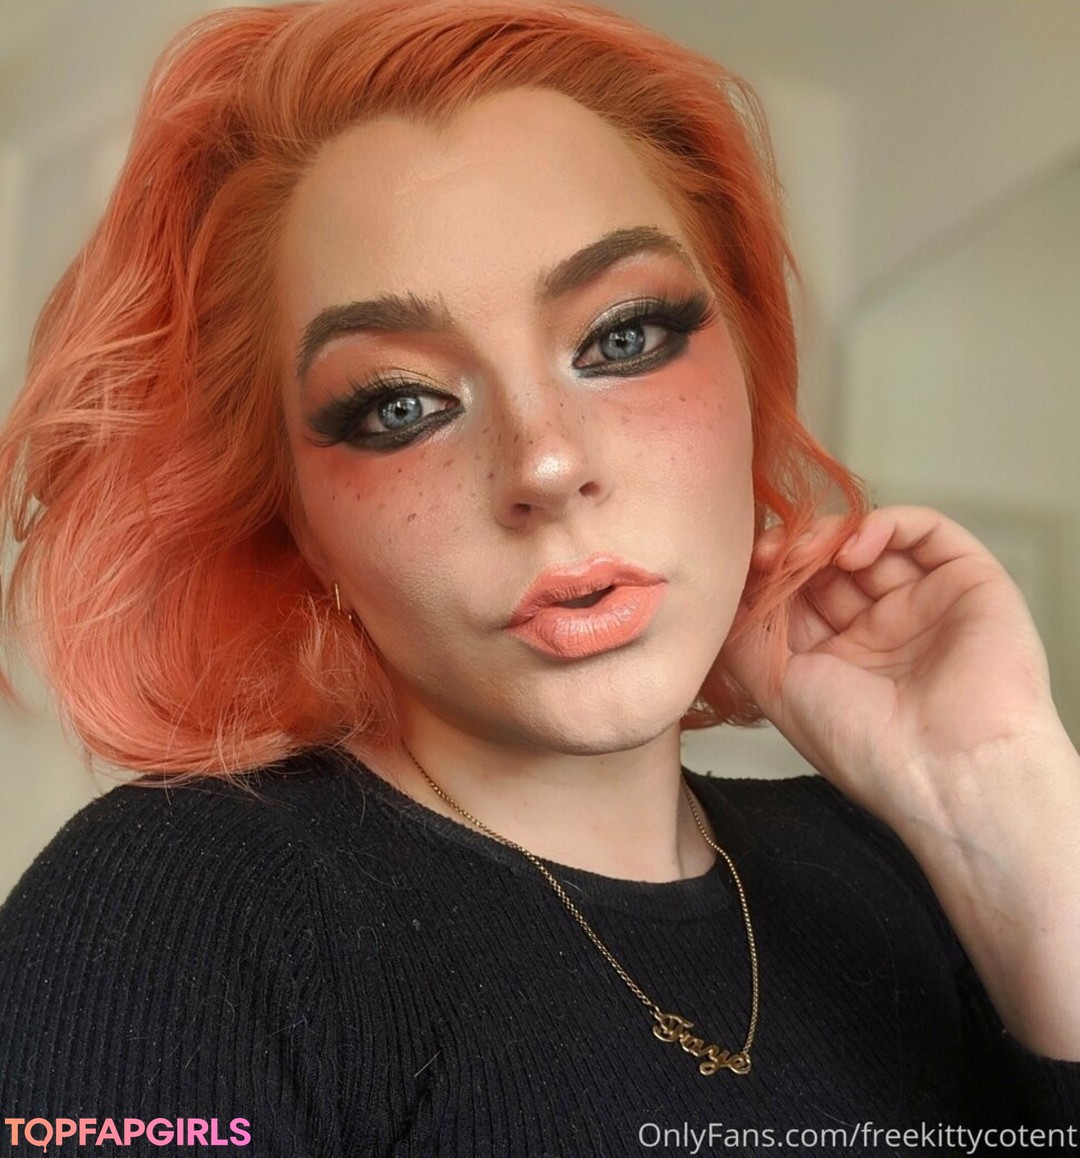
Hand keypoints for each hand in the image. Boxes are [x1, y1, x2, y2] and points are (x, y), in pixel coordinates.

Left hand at [723, 504, 1064, 824]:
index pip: (800, 594)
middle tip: (767, 555)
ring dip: (830, 535)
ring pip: (873, 540)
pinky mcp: (971, 582)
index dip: (770, 574)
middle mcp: (885, 630)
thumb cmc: (865, 747)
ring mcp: (927, 604)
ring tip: (806, 553)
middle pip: (831, 563)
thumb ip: (745, 638)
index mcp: (842, 659)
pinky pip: (927, 530)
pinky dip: (883, 525)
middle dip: (794, 552)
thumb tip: (723, 598)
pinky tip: (852, 550)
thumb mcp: (778, 690)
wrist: (947, 774)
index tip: (743, 570)